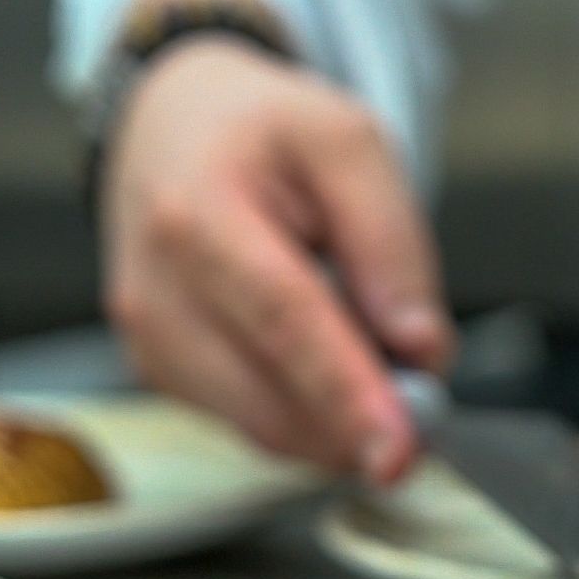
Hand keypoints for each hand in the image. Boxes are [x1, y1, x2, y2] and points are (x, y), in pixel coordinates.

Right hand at [100, 39, 452, 482]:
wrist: (171, 129)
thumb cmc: (264, 134)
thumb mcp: (349, 143)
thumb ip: (391, 241)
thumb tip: (419, 347)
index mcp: (198, 214)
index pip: (284, 324)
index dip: (348, 395)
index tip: (401, 450)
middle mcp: (156, 290)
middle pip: (273, 398)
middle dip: (362, 421)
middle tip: (428, 398)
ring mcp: (149, 342)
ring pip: (267, 428)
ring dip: (339, 418)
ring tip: (369, 347)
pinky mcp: (159, 375)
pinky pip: (254, 423)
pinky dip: (308, 412)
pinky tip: (322, 356)